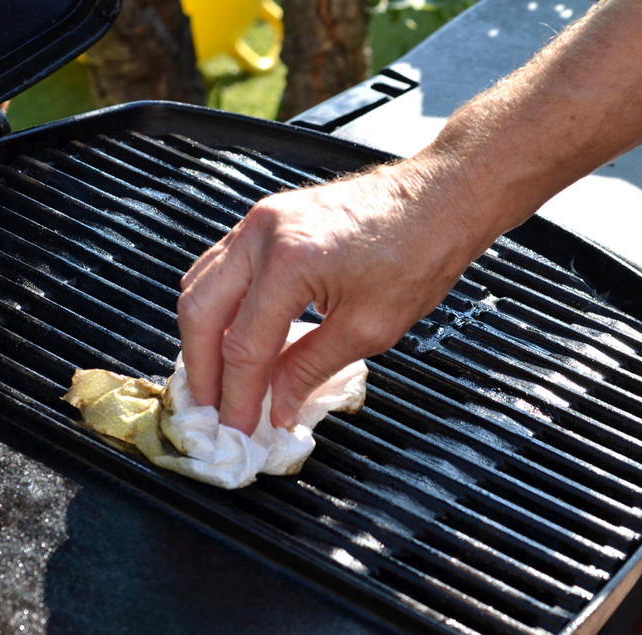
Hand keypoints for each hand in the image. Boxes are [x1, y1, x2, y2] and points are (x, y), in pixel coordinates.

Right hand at [177, 157, 495, 434]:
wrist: (440, 198)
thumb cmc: (418, 252)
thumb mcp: (369, 327)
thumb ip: (310, 369)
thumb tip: (277, 405)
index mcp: (289, 262)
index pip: (244, 346)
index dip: (237, 395)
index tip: (238, 428)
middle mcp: (263, 234)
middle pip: (201, 311)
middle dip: (202, 368)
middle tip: (211, 409)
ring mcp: (261, 220)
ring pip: (202, 285)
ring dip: (204, 336)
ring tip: (216, 379)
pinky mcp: (268, 218)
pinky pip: (221, 266)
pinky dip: (219, 306)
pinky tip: (230, 334)